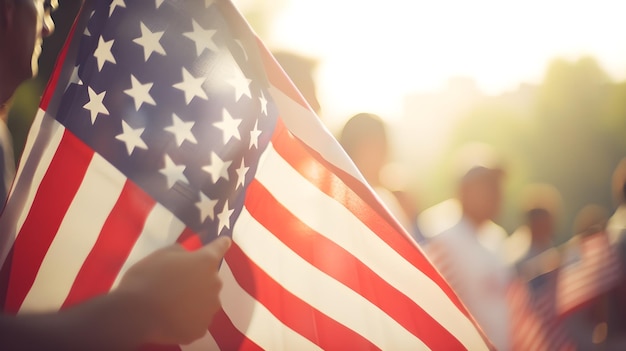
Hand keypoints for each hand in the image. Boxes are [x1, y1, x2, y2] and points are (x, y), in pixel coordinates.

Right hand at [115, 236, 231, 344]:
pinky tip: (173, 318)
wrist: (135, 314)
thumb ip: (181, 252)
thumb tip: (188, 255)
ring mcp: (210, 309)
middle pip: (210, 278)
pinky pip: (197, 320)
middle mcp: (214, 283)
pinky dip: (188, 319)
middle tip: (177, 284)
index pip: (219, 247)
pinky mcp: (201, 328)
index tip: (225, 241)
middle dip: (199, 279)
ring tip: (173, 304)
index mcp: (205, 262)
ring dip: (196, 299)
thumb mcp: (161, 254)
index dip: (221, 244)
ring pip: (207, 300)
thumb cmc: (146, 278)